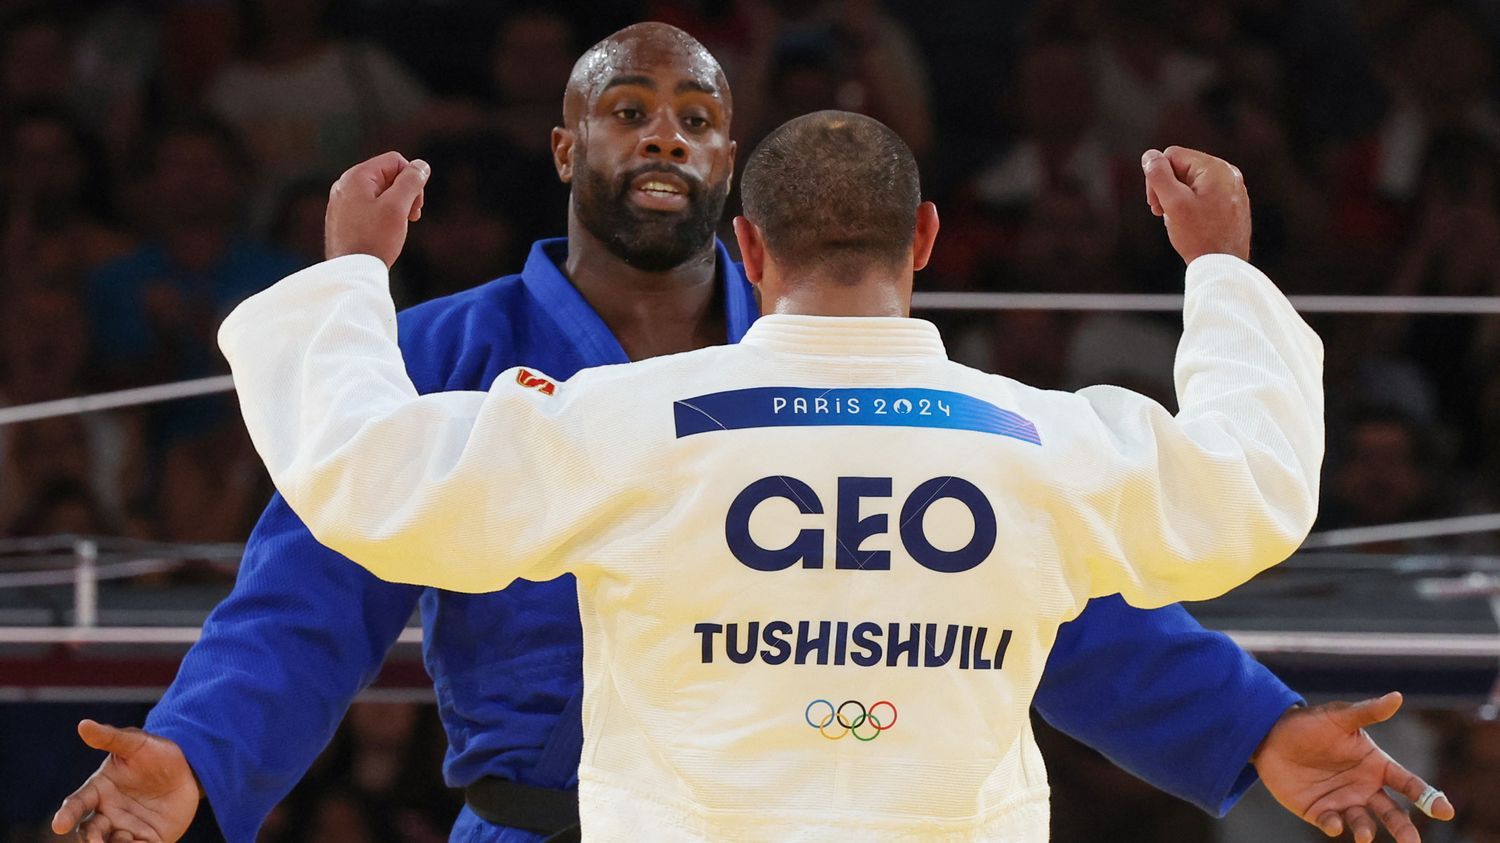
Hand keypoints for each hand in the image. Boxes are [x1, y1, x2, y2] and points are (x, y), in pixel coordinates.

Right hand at [51, 720, 201, 842]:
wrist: (190, 768)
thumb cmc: (157, 754)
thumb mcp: (136, 744)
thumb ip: (110, 738)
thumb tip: (83, 724)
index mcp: (98, 791)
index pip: (76, 804)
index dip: (67, 815)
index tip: (59, 824)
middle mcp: (107, 813)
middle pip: (89, 831)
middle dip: (90, 838)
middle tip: (95, 842)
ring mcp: (126, 828)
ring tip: (124, 842)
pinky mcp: (148, 840)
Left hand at [325, 151, 429, 267]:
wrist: (351, 273)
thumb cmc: (374, 240)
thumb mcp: (397, 207)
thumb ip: (411, 182)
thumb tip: (421, 165)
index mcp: (356, 176)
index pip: (395, 161)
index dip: (412, 179)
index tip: (416, 205)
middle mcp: (344, 185)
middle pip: (387, 175)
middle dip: (405, 193)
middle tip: (412, 216)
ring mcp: (341, 202)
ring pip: (379, 192)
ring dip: (396, 206)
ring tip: (399, 226)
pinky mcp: (343, 218)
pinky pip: (369, 207)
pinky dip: (383, 216)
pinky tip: (385, 233)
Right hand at [1142, 145, 1251, 263]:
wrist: (1224, 265)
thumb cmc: (1199, 236)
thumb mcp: (1173, 203)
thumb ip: (1158, 175)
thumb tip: (1149, 156)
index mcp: (1215, 167)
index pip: (1172, 156)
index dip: (1157, 178)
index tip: (1156, 204)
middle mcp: (1228, 173)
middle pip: (1182, 168)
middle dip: (1167, 189)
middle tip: (1162, 212)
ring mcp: (1232, 188)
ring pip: (1191, 182)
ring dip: (1177, 199)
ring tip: (1177, 220)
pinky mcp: (1232, 202)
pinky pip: (1203, 195)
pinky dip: (1191, 206)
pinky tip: (1190, 224)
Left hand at [1252, 693, 1454, 842]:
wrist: (1270, 736)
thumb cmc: (1309, 725)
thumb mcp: (1339, 717)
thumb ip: (1368, 712)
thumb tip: (1396, 697)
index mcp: (1375, 766)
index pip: (1408, 783)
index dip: (1428, 797)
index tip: (1445, 810)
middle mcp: (1364, 788)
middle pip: (1392, 812)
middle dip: (1403, 828)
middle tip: (1412, 842)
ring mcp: (1343, 801)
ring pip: (1364, 823)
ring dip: (1366, 831)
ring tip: (1365, 836)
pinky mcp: (1319, 811)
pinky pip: (1332, 823)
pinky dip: (1334, 826)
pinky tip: (1333, 823)